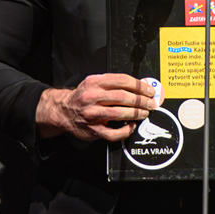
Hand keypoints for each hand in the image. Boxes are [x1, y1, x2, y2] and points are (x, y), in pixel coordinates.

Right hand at [37, 73, 161, 141]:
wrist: (64, 111)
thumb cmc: (83, 97)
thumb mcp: (94, 83)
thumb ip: (113, 84)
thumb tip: (139, 86)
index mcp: (94, 82)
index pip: (122, 81)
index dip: (139, 85)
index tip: (148, 90)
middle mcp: (92, 97)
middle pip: (123, 97)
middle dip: (141, 100)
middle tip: (150, 103)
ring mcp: (92, 114)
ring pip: (120, 113)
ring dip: (136, 113)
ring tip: (144, 113)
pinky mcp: (93, 130)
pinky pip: (114, 133)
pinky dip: (126, 130)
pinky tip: (131, 125)